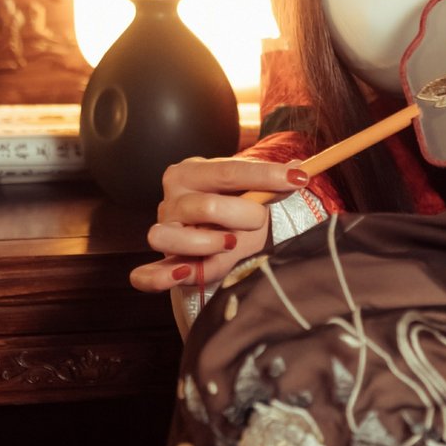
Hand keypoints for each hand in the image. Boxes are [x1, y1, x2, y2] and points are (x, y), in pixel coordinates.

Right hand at [128, 154, 309, 292]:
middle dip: (243, 215)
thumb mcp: (253, 194)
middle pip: (204, 206)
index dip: (266, 176)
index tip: (298, 178)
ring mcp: (164, 231)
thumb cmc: (235, 210)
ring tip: (230, 243)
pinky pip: (147, 275)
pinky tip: (185, 273)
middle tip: (260, 221)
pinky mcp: (161, 264)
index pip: (230, 171)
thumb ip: (271, 185)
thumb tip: (298, 168)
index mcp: (193, 171)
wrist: (218, 233)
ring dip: (205, 243)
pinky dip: (161, 277)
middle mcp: (172, 199)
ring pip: (167, 237)